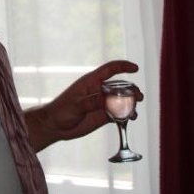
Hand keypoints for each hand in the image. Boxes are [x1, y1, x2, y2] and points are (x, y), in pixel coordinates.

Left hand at [26, 60, 142, 147]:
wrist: (55, 126)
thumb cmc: (61, 111)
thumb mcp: (76, 105)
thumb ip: (93, 102)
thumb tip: (109, 100)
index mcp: (91, 82)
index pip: (110, 69)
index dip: (123, 66)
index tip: (136, 68)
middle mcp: (99, 90)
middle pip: (121, 85)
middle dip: (132, 89)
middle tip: (138, 97)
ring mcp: (103, 103)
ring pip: (122, 100)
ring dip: (132, 103)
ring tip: (134, 111)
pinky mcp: (104, 115)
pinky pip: (120, 113)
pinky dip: (128, 114)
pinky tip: (131, 118)